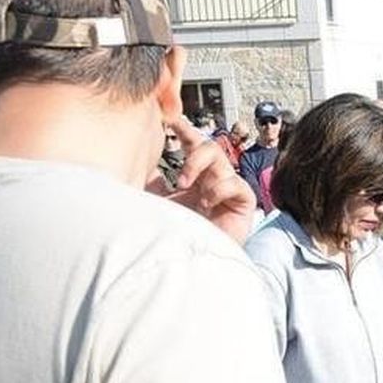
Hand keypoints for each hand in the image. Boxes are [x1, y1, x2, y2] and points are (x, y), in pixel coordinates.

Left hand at [152, 119, 255, 242]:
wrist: (193, 263)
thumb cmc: (175, 236)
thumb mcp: (156, 202)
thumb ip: (151, 182)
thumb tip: (140, 160)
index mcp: (195, 178)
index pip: (193, 145)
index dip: (185, 129)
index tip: (170, 119)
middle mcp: (213, 180)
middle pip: (209, 145)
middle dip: (193, 153)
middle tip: (180, 177)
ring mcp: (229, 189)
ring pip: (219, 158)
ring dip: (199, 168)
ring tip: (186, 187)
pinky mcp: (243, 202)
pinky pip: (234, 182)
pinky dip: (217, 189)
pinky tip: (206, 204)